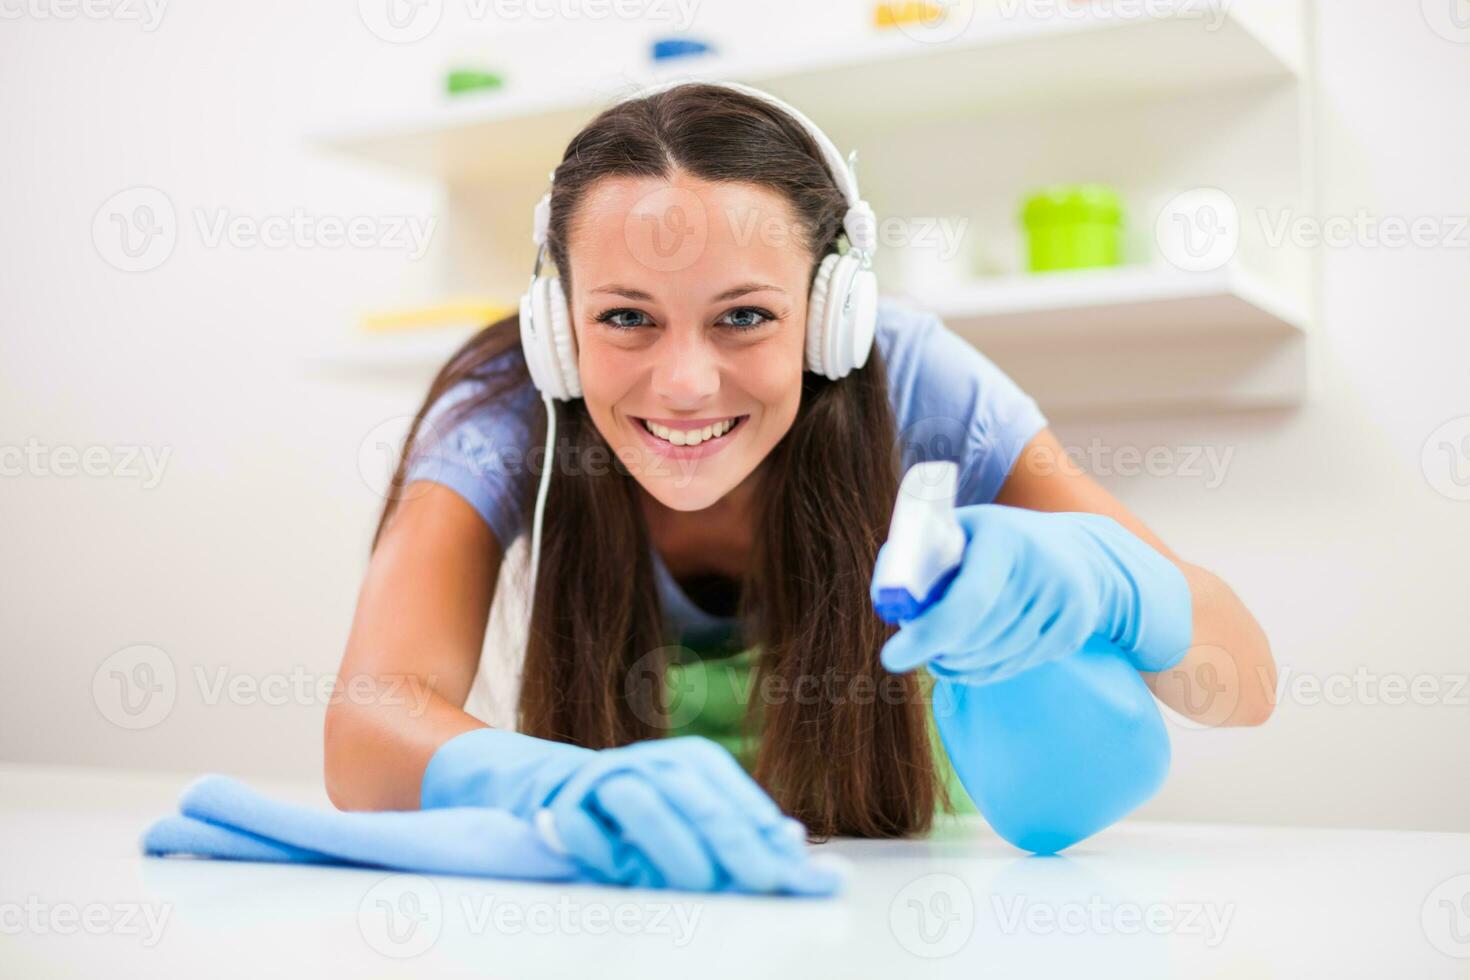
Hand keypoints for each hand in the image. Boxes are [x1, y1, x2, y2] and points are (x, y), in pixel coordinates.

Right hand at [420, 728, 839, 894]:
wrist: (534, 789)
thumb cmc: (627, 816)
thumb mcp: (686, 821)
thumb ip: (737, 834)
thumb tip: (798, 853)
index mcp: (689, 765)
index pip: (737, 797)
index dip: (770, 837)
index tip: (805, 878)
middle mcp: (651, 764)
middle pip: (697, 796)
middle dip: (735, 841)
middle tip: (766, 881)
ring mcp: (602, 781)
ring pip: (643, 801)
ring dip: (674, 844)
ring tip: (702, 883)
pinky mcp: (560, 806)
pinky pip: (584, 826)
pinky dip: (605, 850)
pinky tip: (625, 873)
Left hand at [875, 504, 1192, 684]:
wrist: (1080, 551)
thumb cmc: (999, 540)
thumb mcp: (964, 528)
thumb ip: (922, 551)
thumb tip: (888, 592)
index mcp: (1005, 538)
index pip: (968, 601)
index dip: (928, 635)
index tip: (891, 658)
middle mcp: (1041, 569)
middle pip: (977, 636)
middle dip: (936, 649)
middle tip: (908, 650)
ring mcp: (1064, 602)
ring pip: (995, 656)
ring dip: (957, 664)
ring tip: (937, 656)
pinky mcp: (1073, 630)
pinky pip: (1016, 665)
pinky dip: (984, 670)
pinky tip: (968, 661)